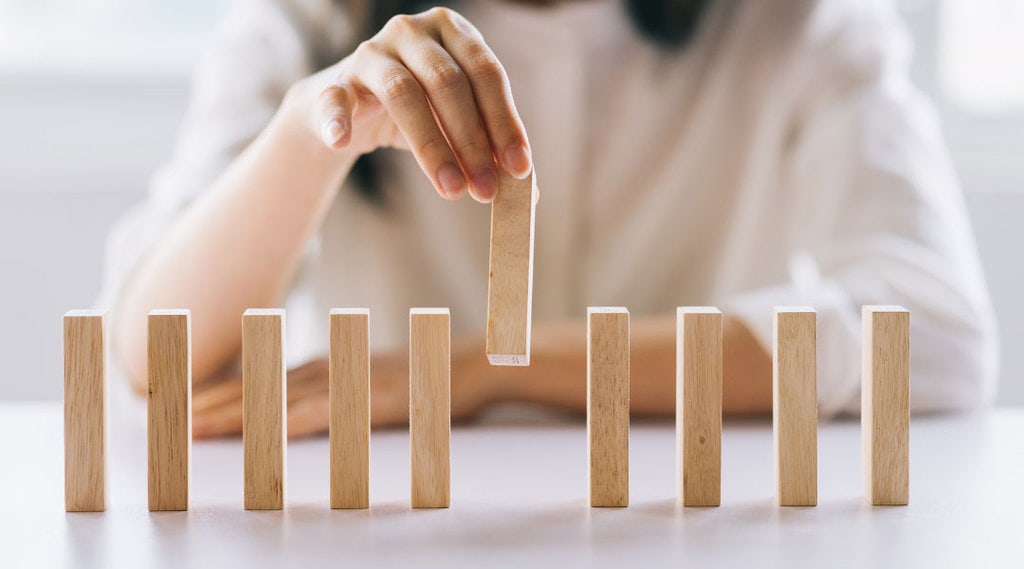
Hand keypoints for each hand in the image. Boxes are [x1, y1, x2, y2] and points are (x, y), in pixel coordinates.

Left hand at [192, 344, 495, 438]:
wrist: (468, 364)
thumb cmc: (422, 381)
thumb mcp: (371, 386)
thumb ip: (336, 396)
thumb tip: (298, 415)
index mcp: (325, 367)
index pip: (262, 382)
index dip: (222, 395)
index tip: (183, 407)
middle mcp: (328, 369)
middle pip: (261, 388)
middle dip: (213, 405)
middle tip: (169, 418)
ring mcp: (348, 382)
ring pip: (280, 400)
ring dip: (237, 414)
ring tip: (195, 427)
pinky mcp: (369, 399)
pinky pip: (323, 412)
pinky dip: (289, 422)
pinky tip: (261, 432)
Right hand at [284, 6, 531, 202]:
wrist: (351, 112)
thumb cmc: (419, 113)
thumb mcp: (458, 124)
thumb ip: (491, 150)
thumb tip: (528, 195)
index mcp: (452, 31)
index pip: (486, 73)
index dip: (505, 121)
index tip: (518, 169)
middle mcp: (412, 31)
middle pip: (448, 82)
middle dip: (472, 141)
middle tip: (484, 190)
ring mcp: (371, 52)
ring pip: (404, 93)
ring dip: (431, 146)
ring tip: (451, 189)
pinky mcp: (336, 80)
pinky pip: (337, 99)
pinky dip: (339, 119)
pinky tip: (343, 142)